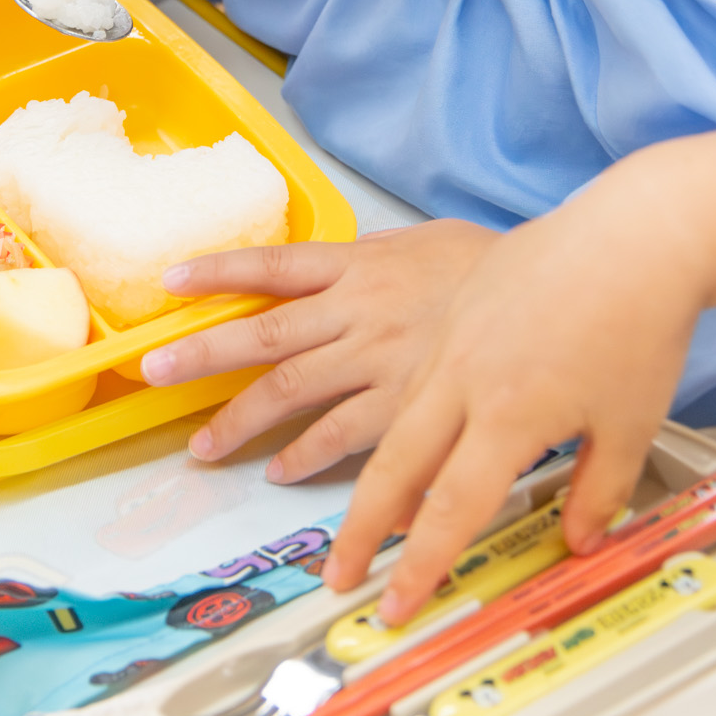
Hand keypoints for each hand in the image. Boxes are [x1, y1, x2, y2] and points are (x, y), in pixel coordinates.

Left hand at [139, 221, 498, 483]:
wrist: (561, 287)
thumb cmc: (502, 266)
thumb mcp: (432, 243)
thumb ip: (383, 257)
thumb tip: (353, 258)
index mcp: (360, 263)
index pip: (272, 263)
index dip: (218, 271)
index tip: (170, 280)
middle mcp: (357, 309)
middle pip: (262, 333)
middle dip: (202, 355)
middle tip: (154, 373)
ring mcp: (378, 359)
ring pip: (290, 390)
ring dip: (240, 421)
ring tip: (203, 446)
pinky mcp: (405, 402)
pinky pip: (342, 434)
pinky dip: (307, 455)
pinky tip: (282, 473)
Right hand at [320, 196, 703, 623]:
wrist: (635, 232)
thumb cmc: (639, 321)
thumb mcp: (630, 424)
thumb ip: (598, 491)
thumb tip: (580, 541)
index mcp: (508, 415)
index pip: (452, 510)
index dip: (421, 564)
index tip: (398, 603)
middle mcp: (463, 378)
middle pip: (394, 467)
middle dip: (359, 528)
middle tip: (338, 570)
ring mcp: (447, 338)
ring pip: (380, 412)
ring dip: (342, 457)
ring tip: (309, 488)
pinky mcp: (449, 309)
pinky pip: (392, 365)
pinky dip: (370, 401)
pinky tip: (363, 418)